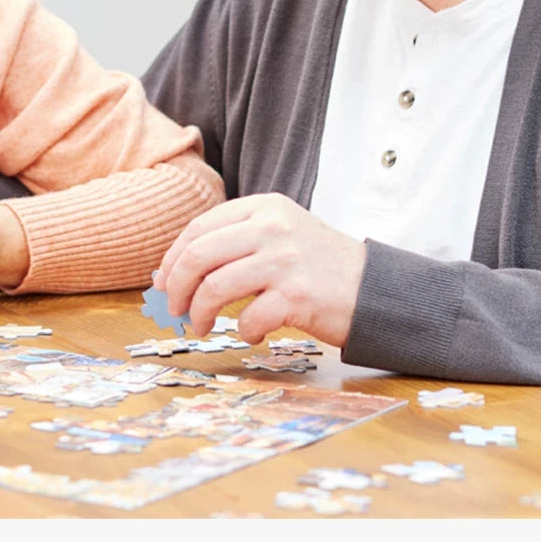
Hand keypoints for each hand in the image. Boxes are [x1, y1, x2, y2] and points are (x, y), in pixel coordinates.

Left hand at [155, 193, 365, 347]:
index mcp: (264, 207)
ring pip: (215, 287)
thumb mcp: (280, 234)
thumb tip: (171, 271)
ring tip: (203, 325)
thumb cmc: (319, 267)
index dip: (172, 259)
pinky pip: (248, 318)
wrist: (377, 289)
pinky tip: (252, 334)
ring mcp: (286, 260)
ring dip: (199, 313)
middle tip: (174, 309)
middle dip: (176, 287)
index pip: (199, 228)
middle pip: (199, 255)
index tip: (163, 282)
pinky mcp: (298, 296)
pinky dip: (243, 331)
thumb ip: (234, 242)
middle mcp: (273, 228)